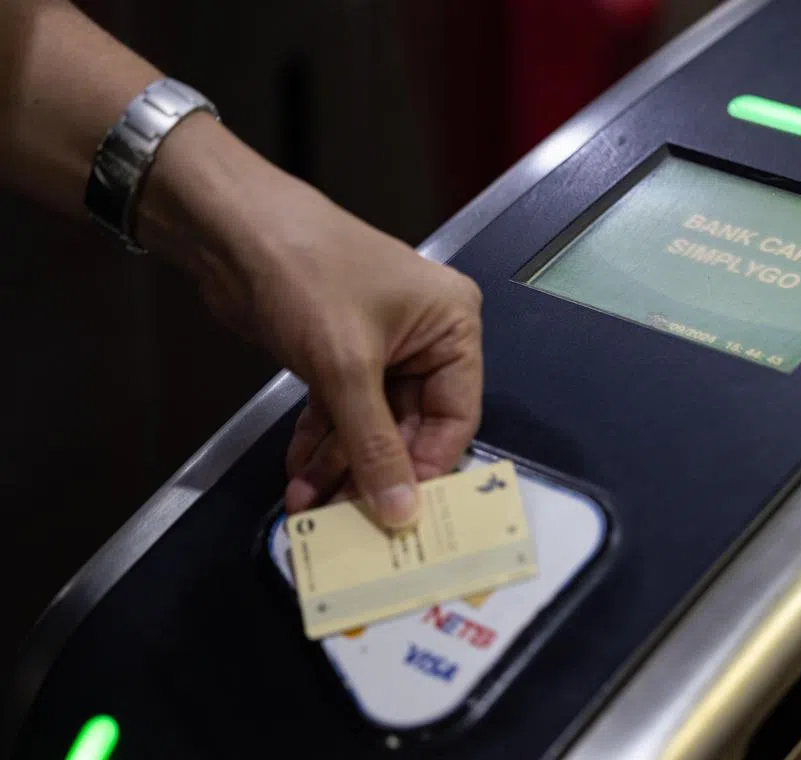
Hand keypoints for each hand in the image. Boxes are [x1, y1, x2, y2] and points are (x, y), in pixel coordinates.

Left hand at [136, 115, 482, 527]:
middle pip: (412, 428)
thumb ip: (375, 445)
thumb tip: (401, 514)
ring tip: (310, 508)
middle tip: (348, 522)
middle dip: (375, 473)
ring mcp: (382, 348)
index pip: (456, 417)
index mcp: (452, 326)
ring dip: (341, 466)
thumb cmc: (306, 275)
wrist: (231, 228)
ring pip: (372, 426)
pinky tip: (300, 477)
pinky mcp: (341, 354)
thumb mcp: (346, 366)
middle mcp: (426, 338)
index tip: (402, 517)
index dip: (428, 469)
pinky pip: (342, 412)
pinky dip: (321, 443)